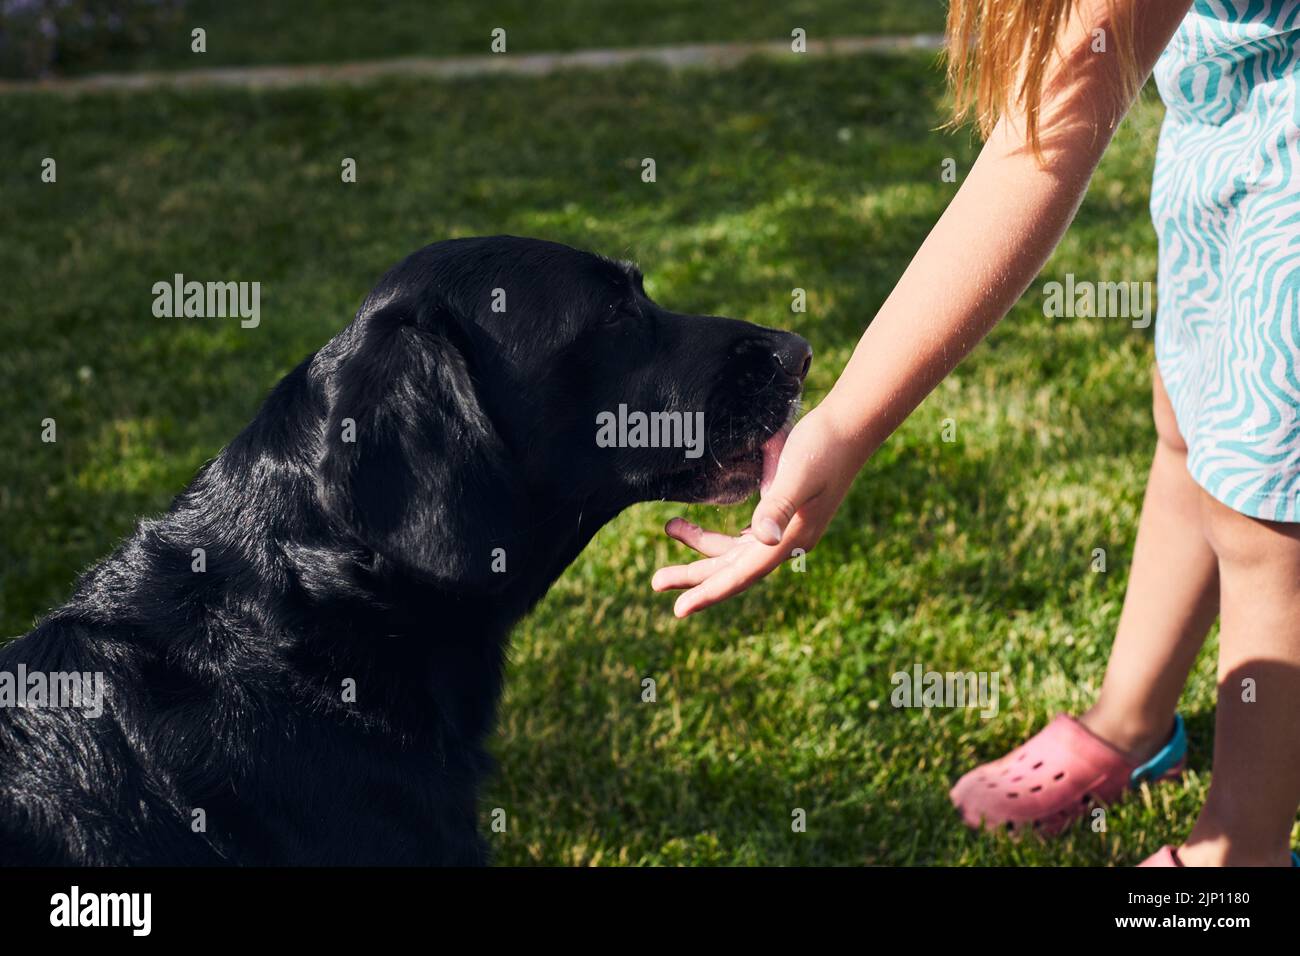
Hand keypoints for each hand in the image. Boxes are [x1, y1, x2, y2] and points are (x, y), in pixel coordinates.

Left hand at [651, 406, 861, 616]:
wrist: (850, 427)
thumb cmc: (822, 448)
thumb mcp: (795, 476)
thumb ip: (778, 507)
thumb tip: (763, 539)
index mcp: (791, 541)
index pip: (741, 576)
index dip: (708, 593)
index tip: (678, 610)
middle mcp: (787, 543)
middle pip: (732, 569)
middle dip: (694, 575)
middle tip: (656, 581)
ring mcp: (786, 531)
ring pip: (734, 552)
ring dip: (701, 548)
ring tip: (670, 527)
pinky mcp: (783, 514)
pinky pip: (744, 539)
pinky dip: (719, 537)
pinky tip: (701, 533)